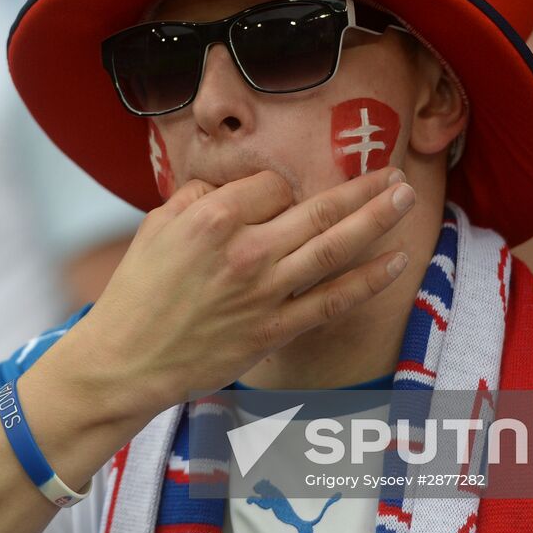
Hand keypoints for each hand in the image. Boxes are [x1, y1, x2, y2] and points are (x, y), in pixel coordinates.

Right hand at [77, 167, 414, 413]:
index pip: (271, 185)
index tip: (276, 198)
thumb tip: (232, 189)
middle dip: (362, 188)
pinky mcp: (274, 329)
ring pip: (335, 247)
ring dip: (377, 219)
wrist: (126, 360)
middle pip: (319, 208)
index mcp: (213, 219)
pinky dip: (368, 280)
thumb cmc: (136, 292)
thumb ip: (198, 197)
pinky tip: (395, 260)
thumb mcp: (155, 226)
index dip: (277, 188)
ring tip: (406, 196)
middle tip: (395, 172)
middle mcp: (246, 251)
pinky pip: (332, 300)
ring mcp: (265, 293)